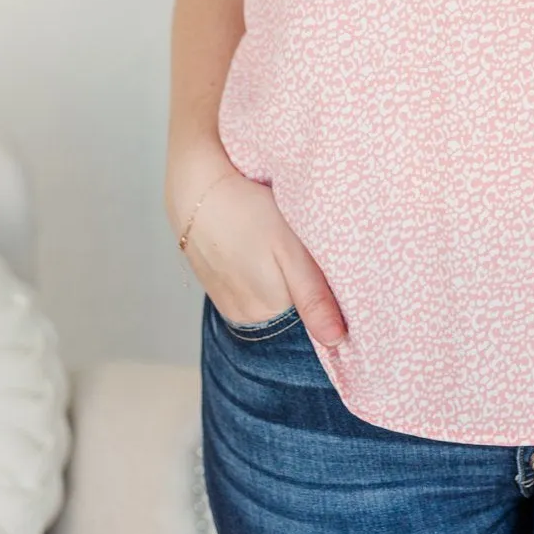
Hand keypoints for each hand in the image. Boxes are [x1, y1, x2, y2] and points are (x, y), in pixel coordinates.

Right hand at [180, 167, 347, 348]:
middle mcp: (250, 317)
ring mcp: (232, 307)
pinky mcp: (220, 293)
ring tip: (274, 247)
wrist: (197, 191)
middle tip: (297, 246)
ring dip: (281, 281)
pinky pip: (253, 294)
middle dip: (303, 284)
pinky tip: (258, 252)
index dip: (327, 286)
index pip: (317, 311)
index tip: (322, 260)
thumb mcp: (290, 247)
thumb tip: (335, 341)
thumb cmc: (248, 210)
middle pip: (294, 308)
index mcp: (273, 308)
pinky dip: (261, 277)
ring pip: (274, 301)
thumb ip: (313, 295)